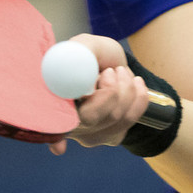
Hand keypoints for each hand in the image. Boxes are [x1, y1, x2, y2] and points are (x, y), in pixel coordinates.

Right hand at [48, 34, 150, 155]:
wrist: (112, 62)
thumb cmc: (92, 54)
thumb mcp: (85, 45)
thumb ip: (79, 52)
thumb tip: (71, 69)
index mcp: (54, 103)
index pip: (53, 124)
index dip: (56, 136)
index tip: (60, 147)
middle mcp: (67, 125)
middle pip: (92, 119)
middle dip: (110, 88)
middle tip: (109, 71)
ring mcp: (90, 134)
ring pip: (116, 117)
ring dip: (125, 87)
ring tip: (119, 73)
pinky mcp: (111, 136)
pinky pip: (132, 117)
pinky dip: (138, 95)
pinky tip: (132, 83)